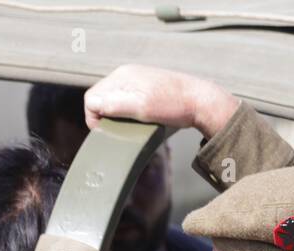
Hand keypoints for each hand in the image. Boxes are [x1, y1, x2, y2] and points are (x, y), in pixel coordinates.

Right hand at [84, 65, 239, 137]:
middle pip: (101, 97)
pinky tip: (139, 119)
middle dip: (105, 116)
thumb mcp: (142, 108)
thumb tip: (93, 105)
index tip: (106, 133)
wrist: (201, 101)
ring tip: (129, 126)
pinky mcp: (146, 87)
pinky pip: (127, 99)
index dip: (94, 118)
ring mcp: (136, 80)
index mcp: (122, 77)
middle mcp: (126, 75)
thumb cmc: (175, 106)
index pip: (92, 97)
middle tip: (118, 132)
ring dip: (116, 114)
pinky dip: (128, 111)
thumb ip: (115, 105)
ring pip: (113, 99)